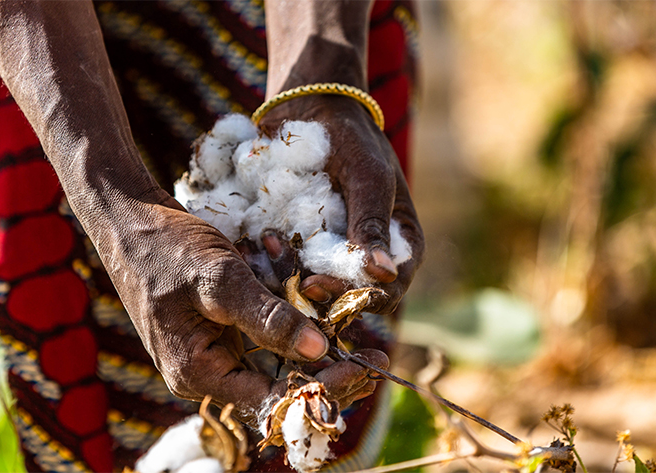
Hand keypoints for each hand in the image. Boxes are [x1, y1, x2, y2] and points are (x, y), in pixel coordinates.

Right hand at [113, 195, 387, 421]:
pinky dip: (295, 329)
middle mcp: (205, 373)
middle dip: (330, 375)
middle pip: (278, 390)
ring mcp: (211, 353)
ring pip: (275, 366)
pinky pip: (263, 342)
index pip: (272, 401)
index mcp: (198, 372)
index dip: (322, 390)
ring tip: (364, 341)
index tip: (365, 367)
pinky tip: (327, 318)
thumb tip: (319, 352)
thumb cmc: (167, 246)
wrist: (128, 219)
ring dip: (318, 354)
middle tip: (377, 354)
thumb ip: (266, 317)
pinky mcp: (217, 333)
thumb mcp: (219, 279)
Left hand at [255, 95, 424, 314]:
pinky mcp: (302, 245)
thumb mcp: (368, 176)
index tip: (322, 287)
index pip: (387, 289)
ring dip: (293, 281)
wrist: (311, 109)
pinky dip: (273, 265)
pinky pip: (289, 268)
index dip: (359, 297)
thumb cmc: (351, 138)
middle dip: (323, 296)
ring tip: (269, 257)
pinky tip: (255, 251)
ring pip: (317, 287)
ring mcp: (333, 252)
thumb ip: (372, 223)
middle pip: (350, 297)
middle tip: (296, 285)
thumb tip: (383, 274)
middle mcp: (368, 255)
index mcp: (400, 244)